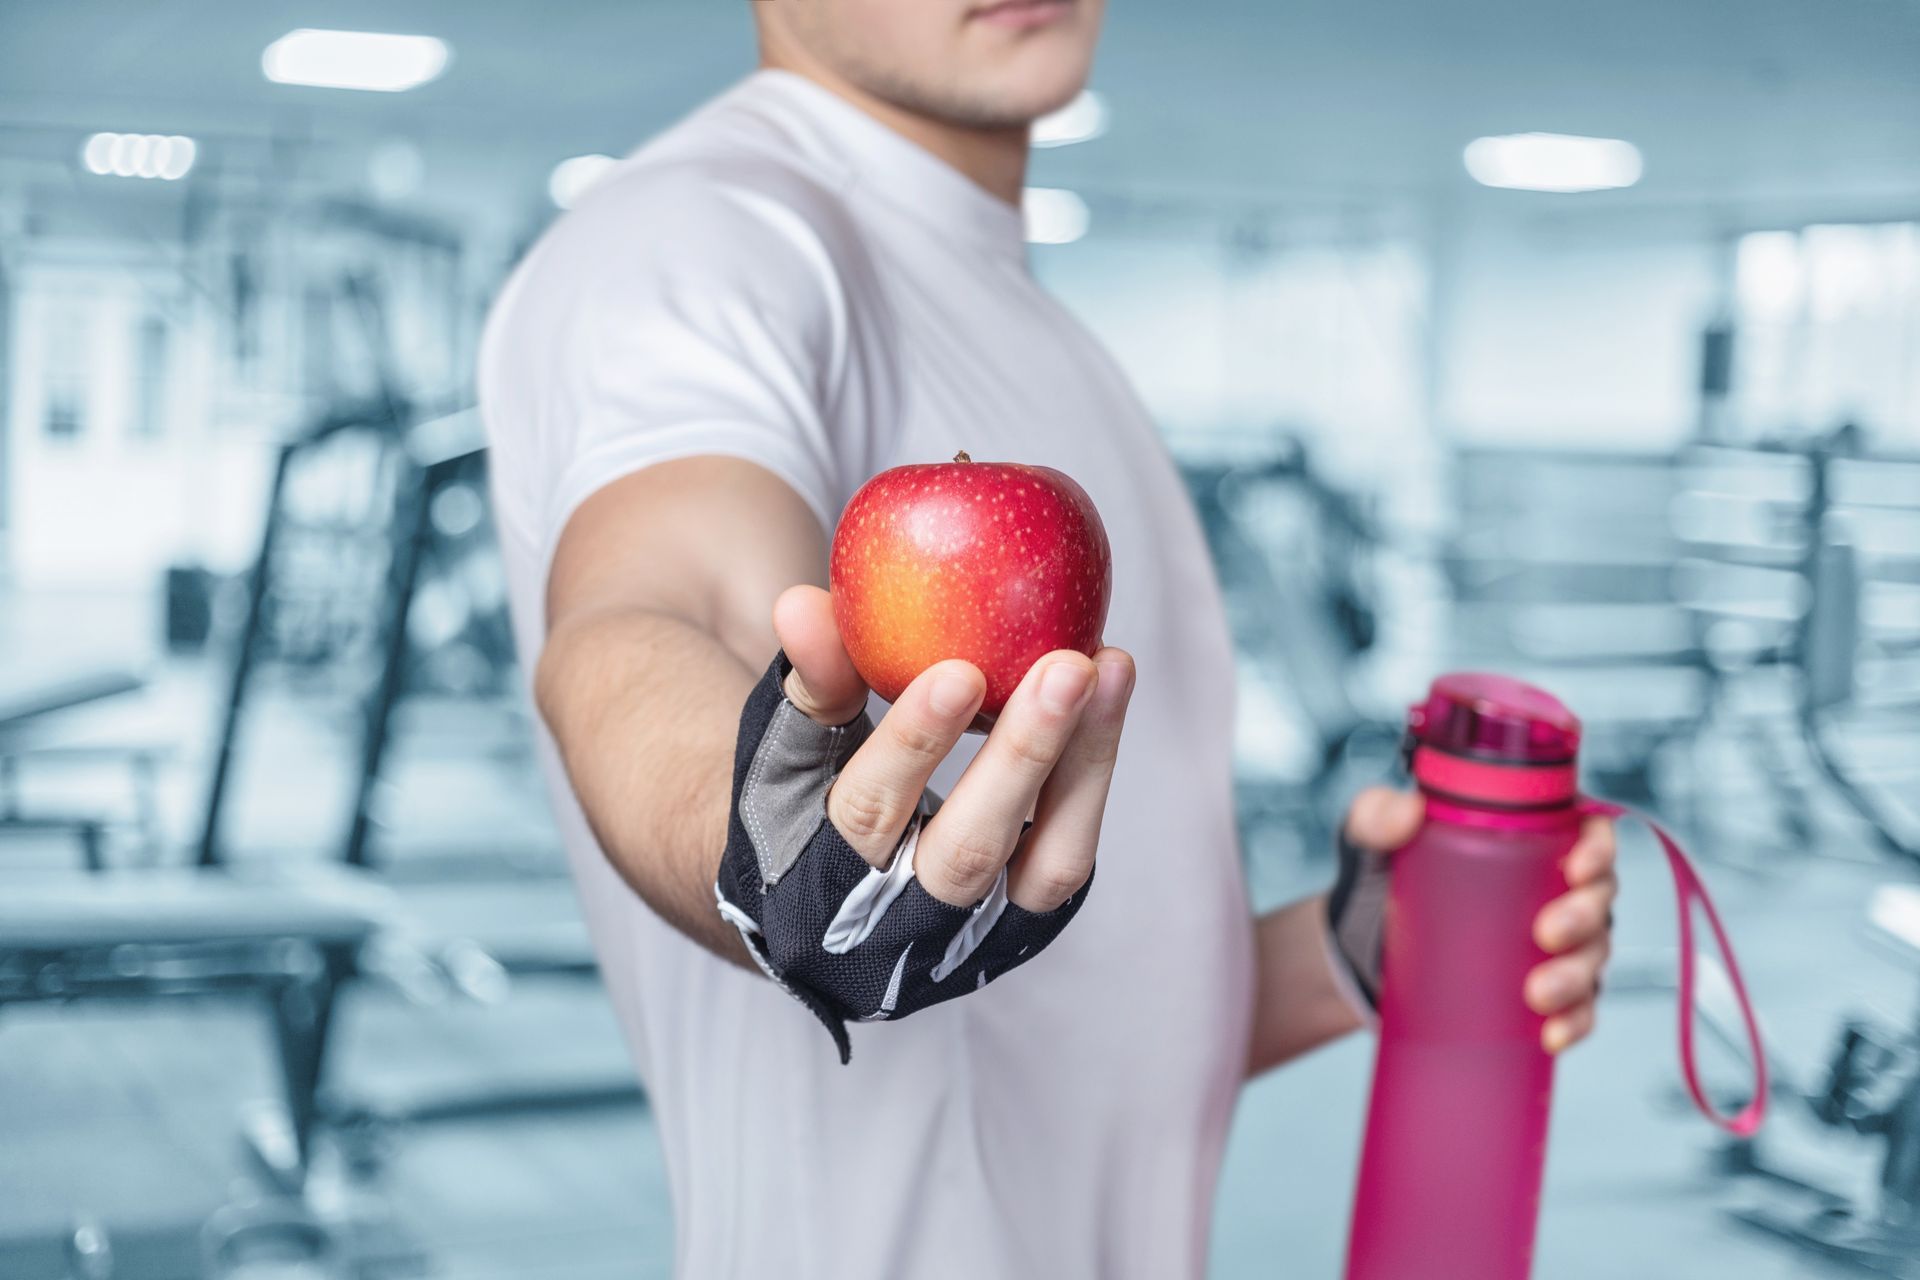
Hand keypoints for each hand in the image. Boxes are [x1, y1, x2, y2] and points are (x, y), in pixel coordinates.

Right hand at [773, 584, 1135, 910]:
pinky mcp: (1028, 925)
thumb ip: (805, 687)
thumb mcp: (779, 755)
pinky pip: (1070, 851)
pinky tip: (1109, 693)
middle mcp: (905, 928)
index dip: (914, 745)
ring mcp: (977, 935)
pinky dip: (1093, 773)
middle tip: (1067, 667)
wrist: (833, 920)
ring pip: (1048, 864)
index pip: (871, 814)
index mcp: (821, 889)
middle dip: (1025, 755)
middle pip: (973, 848)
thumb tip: (800, 605)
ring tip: (1111, 668)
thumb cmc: (796, 814)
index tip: (959, 673)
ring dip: (1087, 761)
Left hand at [1334, 788, 1617, 1053]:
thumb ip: (1375, 815)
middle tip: (1546, 934)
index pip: (1588, 832)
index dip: (1599, 847)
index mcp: (1528, 838)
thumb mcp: (1367, 841)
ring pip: (1592, 955)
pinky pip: (1577, 1009)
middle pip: (1598, 897)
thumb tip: (1406, 812)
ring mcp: (1550, 944)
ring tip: (1537, 994)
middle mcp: (1551, 887)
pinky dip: (1575, 1022)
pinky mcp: (1539, 992)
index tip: (1576, 867)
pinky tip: (1553, 1034)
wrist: (1354, 953)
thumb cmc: (1376, 882)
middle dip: (1586, 917)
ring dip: (1577, 977)